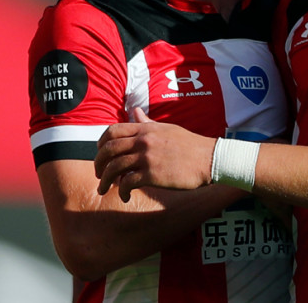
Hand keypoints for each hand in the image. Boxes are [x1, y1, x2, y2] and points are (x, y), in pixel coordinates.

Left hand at [95, 108, 215, 201]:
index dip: (100, 144)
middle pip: (108, 150)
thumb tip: (135, 111)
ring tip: (105, 189)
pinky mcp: (152, 175)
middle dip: (98, 164)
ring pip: (113, 168)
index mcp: (147, 129)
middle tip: (99, 175)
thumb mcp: (168, 129)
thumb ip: (148, 122)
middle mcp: (144, 141)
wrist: (210, 159)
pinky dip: (122, 191)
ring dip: (105, 181)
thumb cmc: (190, 145)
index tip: (100, 155)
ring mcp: (148, 157)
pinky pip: (127, 183)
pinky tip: (125, 196)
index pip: (113, 131)